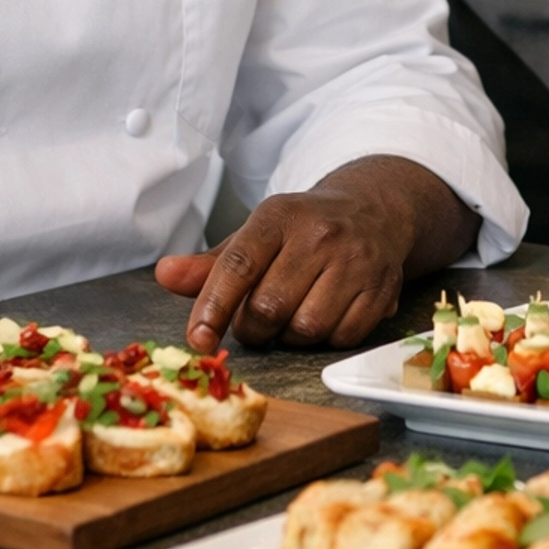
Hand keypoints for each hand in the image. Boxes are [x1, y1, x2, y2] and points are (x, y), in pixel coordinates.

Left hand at [154, 154, 477, 351]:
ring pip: (307, 328)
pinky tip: (327, 316)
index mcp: (279, 215)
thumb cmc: (303, 230)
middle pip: (269, 307)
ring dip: (291, 336)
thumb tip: (165, 274)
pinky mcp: (383, 287)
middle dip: (254, 328)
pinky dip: (328, 339)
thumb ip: (211, 264)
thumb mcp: (256, 234)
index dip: (212, 307)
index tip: (198, 339)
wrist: (374, 209)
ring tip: (293, 315)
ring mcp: (356, 259)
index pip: (237, 266)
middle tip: (257, 321)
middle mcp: (320, 233)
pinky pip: (343, 337)